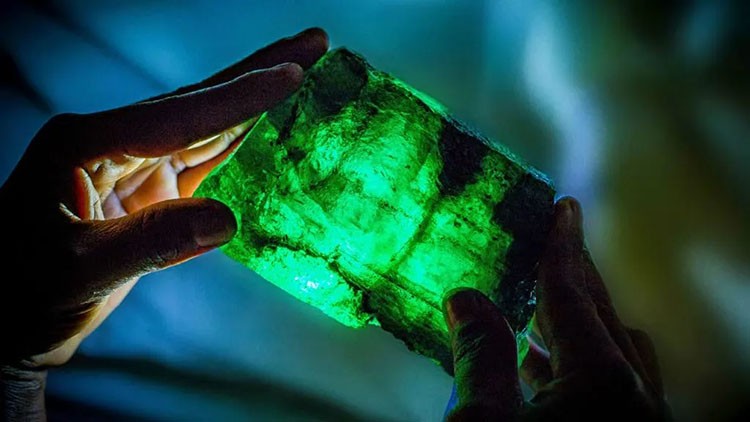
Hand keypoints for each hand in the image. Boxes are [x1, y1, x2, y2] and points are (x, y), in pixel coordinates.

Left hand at [0, 28, 328, 368]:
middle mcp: (114, 144)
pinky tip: (268, 128)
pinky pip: (205, 162)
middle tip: (312, 43)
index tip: (292, 73)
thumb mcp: (79, 270)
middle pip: (200, 102)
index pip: (177, 115)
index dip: (238, 96)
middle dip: (258, 71)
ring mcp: (134, 166)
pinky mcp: (149, 192)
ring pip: (208, 126)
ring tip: (301, 72)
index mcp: (86, 144)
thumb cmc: (20, 292)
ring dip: (255, 102)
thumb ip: (150, 242)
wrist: (4, 321)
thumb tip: (226, 221)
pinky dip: (242, 144)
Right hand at [443, 198, 670, 420]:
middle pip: (602, 317)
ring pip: (614, 353)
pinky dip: (579, 363)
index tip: (564, 207)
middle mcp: (638, 396)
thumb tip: (467, 301)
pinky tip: (541, 366)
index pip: (573, 295)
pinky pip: (613, 386)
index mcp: (603, 381)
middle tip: (557, 241)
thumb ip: (480, 358)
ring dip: (577, 323)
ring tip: (540, 304)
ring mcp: (640, 421)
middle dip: (575, 275)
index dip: (561, 248)